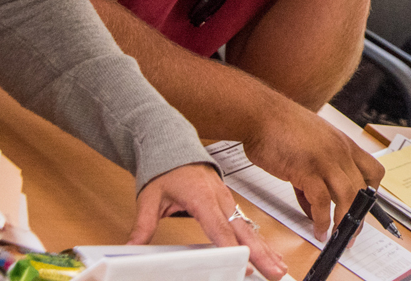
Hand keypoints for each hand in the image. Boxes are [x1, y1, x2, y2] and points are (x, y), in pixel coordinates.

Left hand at [131, 163, 285, 277]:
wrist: (174, 143)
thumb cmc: (166, 167)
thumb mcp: (150, 196)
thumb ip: (143, 224)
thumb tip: (131, 245)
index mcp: (202, 196)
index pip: (219, 227)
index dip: (231, 247)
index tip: (243, 264)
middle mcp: (220, 198)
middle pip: (242, 230)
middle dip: (260, 252)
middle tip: (274, 272)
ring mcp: (227, 199)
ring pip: (249, 227)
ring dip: (265, 248)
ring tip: (278, 268)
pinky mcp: (229, 203)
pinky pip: (247, 223)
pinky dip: (260, 240)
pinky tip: (269, 254)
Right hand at [245, 97, 383, 239]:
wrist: (260, 114)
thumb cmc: (280, 127)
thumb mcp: (310, 146)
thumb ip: (316, 176)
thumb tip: (315, 209)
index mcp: (343, 143)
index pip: (372, 170)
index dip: (370, 193)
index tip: (363, 209)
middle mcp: (339, 150)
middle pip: (362, 189)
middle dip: (359, 216)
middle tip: (351, 232)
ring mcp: (325, 160)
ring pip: (348, 196)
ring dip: (345, 222)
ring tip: (337, 236)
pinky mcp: (307, 170)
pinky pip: (322, 202)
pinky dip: (321, 220)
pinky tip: (317, 229)